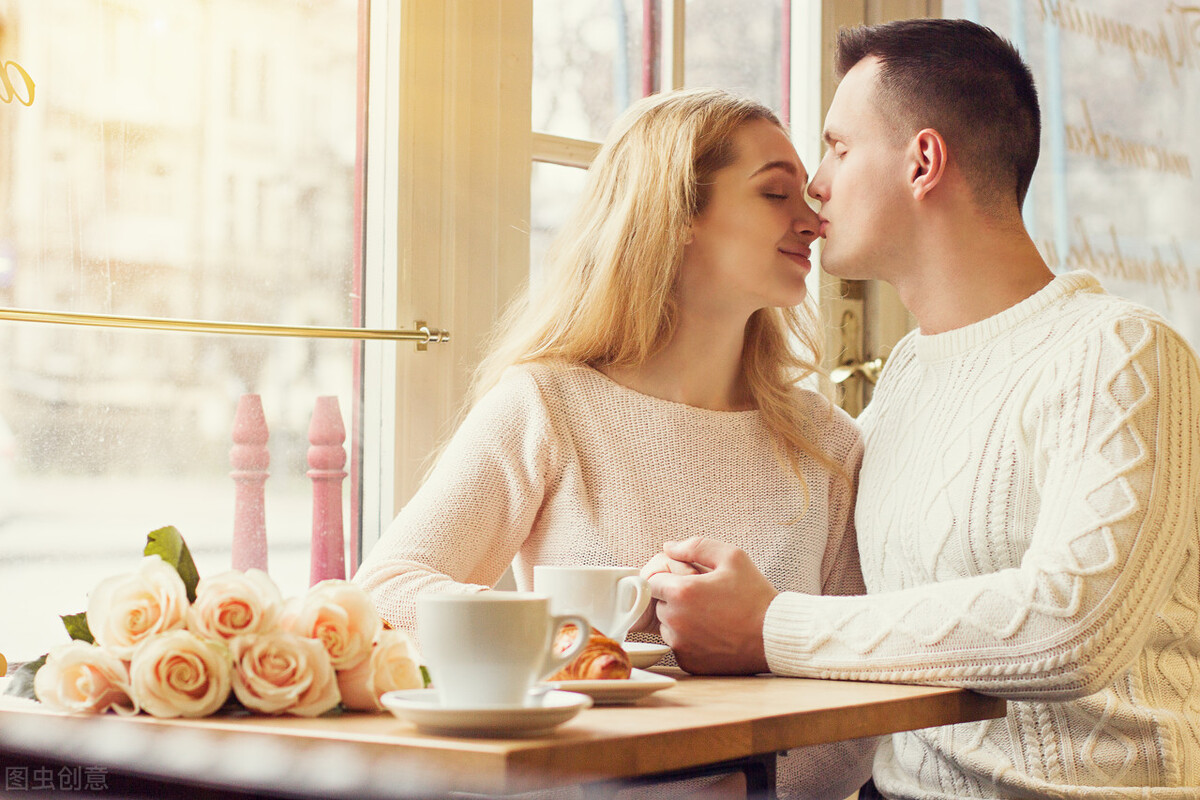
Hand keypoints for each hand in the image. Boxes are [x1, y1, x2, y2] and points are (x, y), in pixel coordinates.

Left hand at [647, 537, 775, 674]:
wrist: (775, 636)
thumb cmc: (755, 595)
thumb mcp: (732, 558)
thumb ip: (695, 546)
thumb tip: (668, 547)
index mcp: (682, 592)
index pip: (653, 581)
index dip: (668, 579)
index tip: (686, 582)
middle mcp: (675, 620)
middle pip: (659, 604)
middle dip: (675, 599)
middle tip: (704, 599)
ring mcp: (681, 645)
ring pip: (666, 627)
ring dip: (680, 621)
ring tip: (709, 617)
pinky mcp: (688, 663)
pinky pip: (679, 646)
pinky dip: (690, 640)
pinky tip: (713, 634)